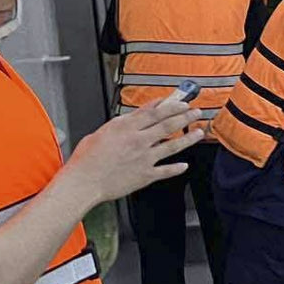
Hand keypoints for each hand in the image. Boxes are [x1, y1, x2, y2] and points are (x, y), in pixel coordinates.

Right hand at [59, 97, 202, 205]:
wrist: (84, 182)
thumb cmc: (87, 159)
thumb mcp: (102, 132)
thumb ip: (121, 123)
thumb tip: (135, 116)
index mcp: (126, 127)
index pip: (155, 111)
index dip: (172, 105)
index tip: (181, 101)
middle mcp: (138, 140)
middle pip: (168, 124)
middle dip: (185, 116)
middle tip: (196, 112)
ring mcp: (144, 158)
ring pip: (173, 144)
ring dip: (188, 137)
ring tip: (199, 132)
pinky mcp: (145, 175)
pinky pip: (166, 170)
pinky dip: (176, 168)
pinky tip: (184, 165)